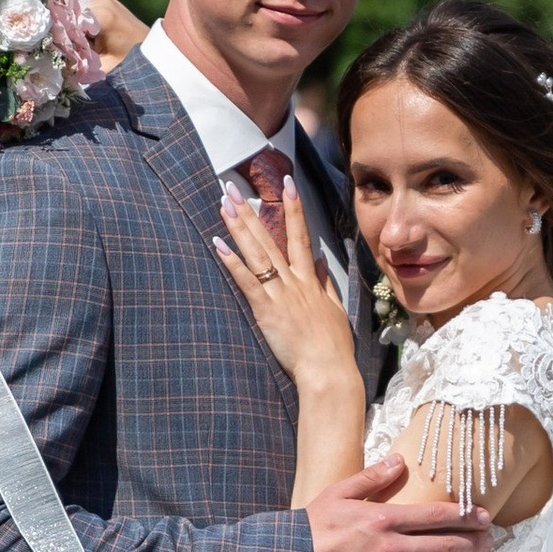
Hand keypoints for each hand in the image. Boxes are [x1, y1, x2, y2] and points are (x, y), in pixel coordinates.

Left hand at [213, 175, 358, 388]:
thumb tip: (320, 261)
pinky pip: (247, 280)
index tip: (286, 182)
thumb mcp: (334, 310)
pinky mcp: (267, 310)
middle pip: (270, 238)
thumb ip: (325, 283)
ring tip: (223, 203)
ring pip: (257, 253)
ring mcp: (280, 293)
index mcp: (309, 280)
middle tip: (232, 187)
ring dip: (239, 226)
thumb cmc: (332, 346)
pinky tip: (218, 244)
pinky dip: (232, 261)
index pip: (301, 236)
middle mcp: (294, 281)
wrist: (329, 369)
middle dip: (251, 210)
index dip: (293, 207)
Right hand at [306, 460, 492, 551]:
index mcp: (384, 519)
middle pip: (445, 546)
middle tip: (490, 542)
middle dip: (473, 543)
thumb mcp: (338, 494)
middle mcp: (390, 548)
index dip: (467, 516)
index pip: (437, 516)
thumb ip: (372, 478)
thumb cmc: (309, 530)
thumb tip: (399, 462)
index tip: (485, 516)